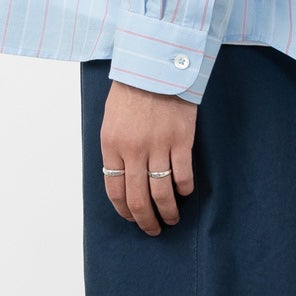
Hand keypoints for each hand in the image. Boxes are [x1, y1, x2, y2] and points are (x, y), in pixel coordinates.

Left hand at [102, 80, 197, 235]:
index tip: (132, 218)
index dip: (124, 211)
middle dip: (145, 220)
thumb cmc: (132, 92)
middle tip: (153, 229)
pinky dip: (184, 189)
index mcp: (111, 146)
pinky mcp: (180, 140)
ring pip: (162, 193)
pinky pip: (182, 176)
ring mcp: (158, 146)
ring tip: (172, 218)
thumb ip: (115, 151)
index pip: (115, 191)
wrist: (156, 66)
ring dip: (167, 212)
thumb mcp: (111, 121)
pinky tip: (185, 193)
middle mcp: (133, 150)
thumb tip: (123, 180)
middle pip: (138, 198)